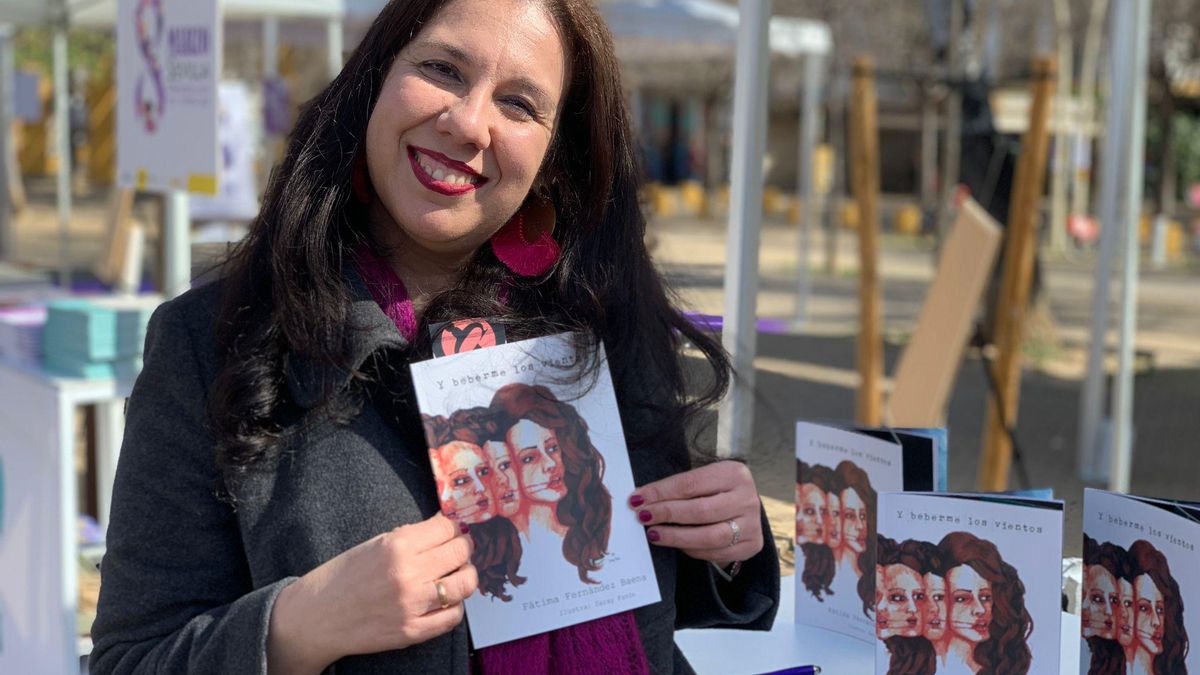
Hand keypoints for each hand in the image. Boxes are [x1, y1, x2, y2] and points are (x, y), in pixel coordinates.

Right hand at [267, 513, 476, 672]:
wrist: (316, 617)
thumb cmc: (343, 577)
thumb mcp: (374, 545)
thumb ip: (409, 536)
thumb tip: (444, 526)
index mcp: (396, 546)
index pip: (446, 527)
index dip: (453, 527)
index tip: (453, 530)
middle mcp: (408, 574)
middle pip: (460, 552)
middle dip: (464, 548)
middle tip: (460, 550)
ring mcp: (412, 605)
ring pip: (464, 584)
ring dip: (466, 576)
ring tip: (458, 574)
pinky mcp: (412, 632)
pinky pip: (453, 617)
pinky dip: (455, 606)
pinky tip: (446, 600)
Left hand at [629, 461, 763, 567]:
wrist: (744, 505)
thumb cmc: (716, 490)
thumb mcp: (703, 480)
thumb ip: (678, 488)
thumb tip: (641, 500)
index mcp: (734, 473)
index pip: (690, 484)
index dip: (661, 493)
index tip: (637, 499)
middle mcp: (747, 498)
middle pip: (701, 510)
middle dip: (667, 514)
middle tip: (643, 517)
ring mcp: (752, 524)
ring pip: (710, 536)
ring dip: (676, 537)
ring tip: (654, 534)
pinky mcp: (752, 545)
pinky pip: (715, 553)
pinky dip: (691, 549)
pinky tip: (676, 544)